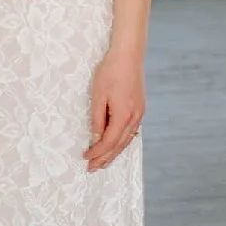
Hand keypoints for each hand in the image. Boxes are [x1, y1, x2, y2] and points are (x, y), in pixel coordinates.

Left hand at [84, 48, 143, 171]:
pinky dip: (121, 142)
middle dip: (105, 158)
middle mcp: (134, 118)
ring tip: (103, 162)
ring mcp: (139, 114)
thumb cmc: (110, 72)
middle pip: (119, 145)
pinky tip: (115, 146)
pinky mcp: (140, 109)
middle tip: (92, 169)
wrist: (128, 55)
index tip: (85, 159)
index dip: (97, 152)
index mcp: (123, 116)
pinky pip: (131, 132)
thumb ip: (97, 119)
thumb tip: (96, 139)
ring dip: (114, 153)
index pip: (108, 142)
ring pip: (126, 140)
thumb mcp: (98, 95)